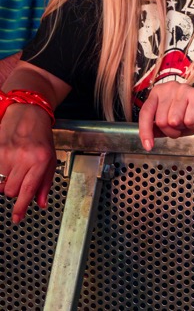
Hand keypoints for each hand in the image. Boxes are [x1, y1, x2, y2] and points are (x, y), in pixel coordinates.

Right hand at [0, 105, 56, 222]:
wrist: (28, 113)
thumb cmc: (41, 136)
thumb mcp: (50, 159)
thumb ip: (45, 183)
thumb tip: (41, 203)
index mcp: (40, 160)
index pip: (28, 190)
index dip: (21, 207)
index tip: (16, 218)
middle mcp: (24, 158)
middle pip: (11, 191)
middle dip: (15, 188)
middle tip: (20, 176)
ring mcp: (7, 154)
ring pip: (1, 184)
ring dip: (6, 180)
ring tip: (14, 166)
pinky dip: (0, 172)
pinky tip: (7, 162)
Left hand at [136, 82, 193, 149]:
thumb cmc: (192, 116)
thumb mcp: (169, 124)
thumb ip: (155, 128)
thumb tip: (144, 136)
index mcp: (159, 92)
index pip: (146, 113)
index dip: (145, 132)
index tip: (148, 146)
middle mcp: (170, 87)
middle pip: (161, 120)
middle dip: (171, 130)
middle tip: (181, 126)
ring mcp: (185, 89)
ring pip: (174, 121)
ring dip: (183, 127)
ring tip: (189, 120)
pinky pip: (189, 120)